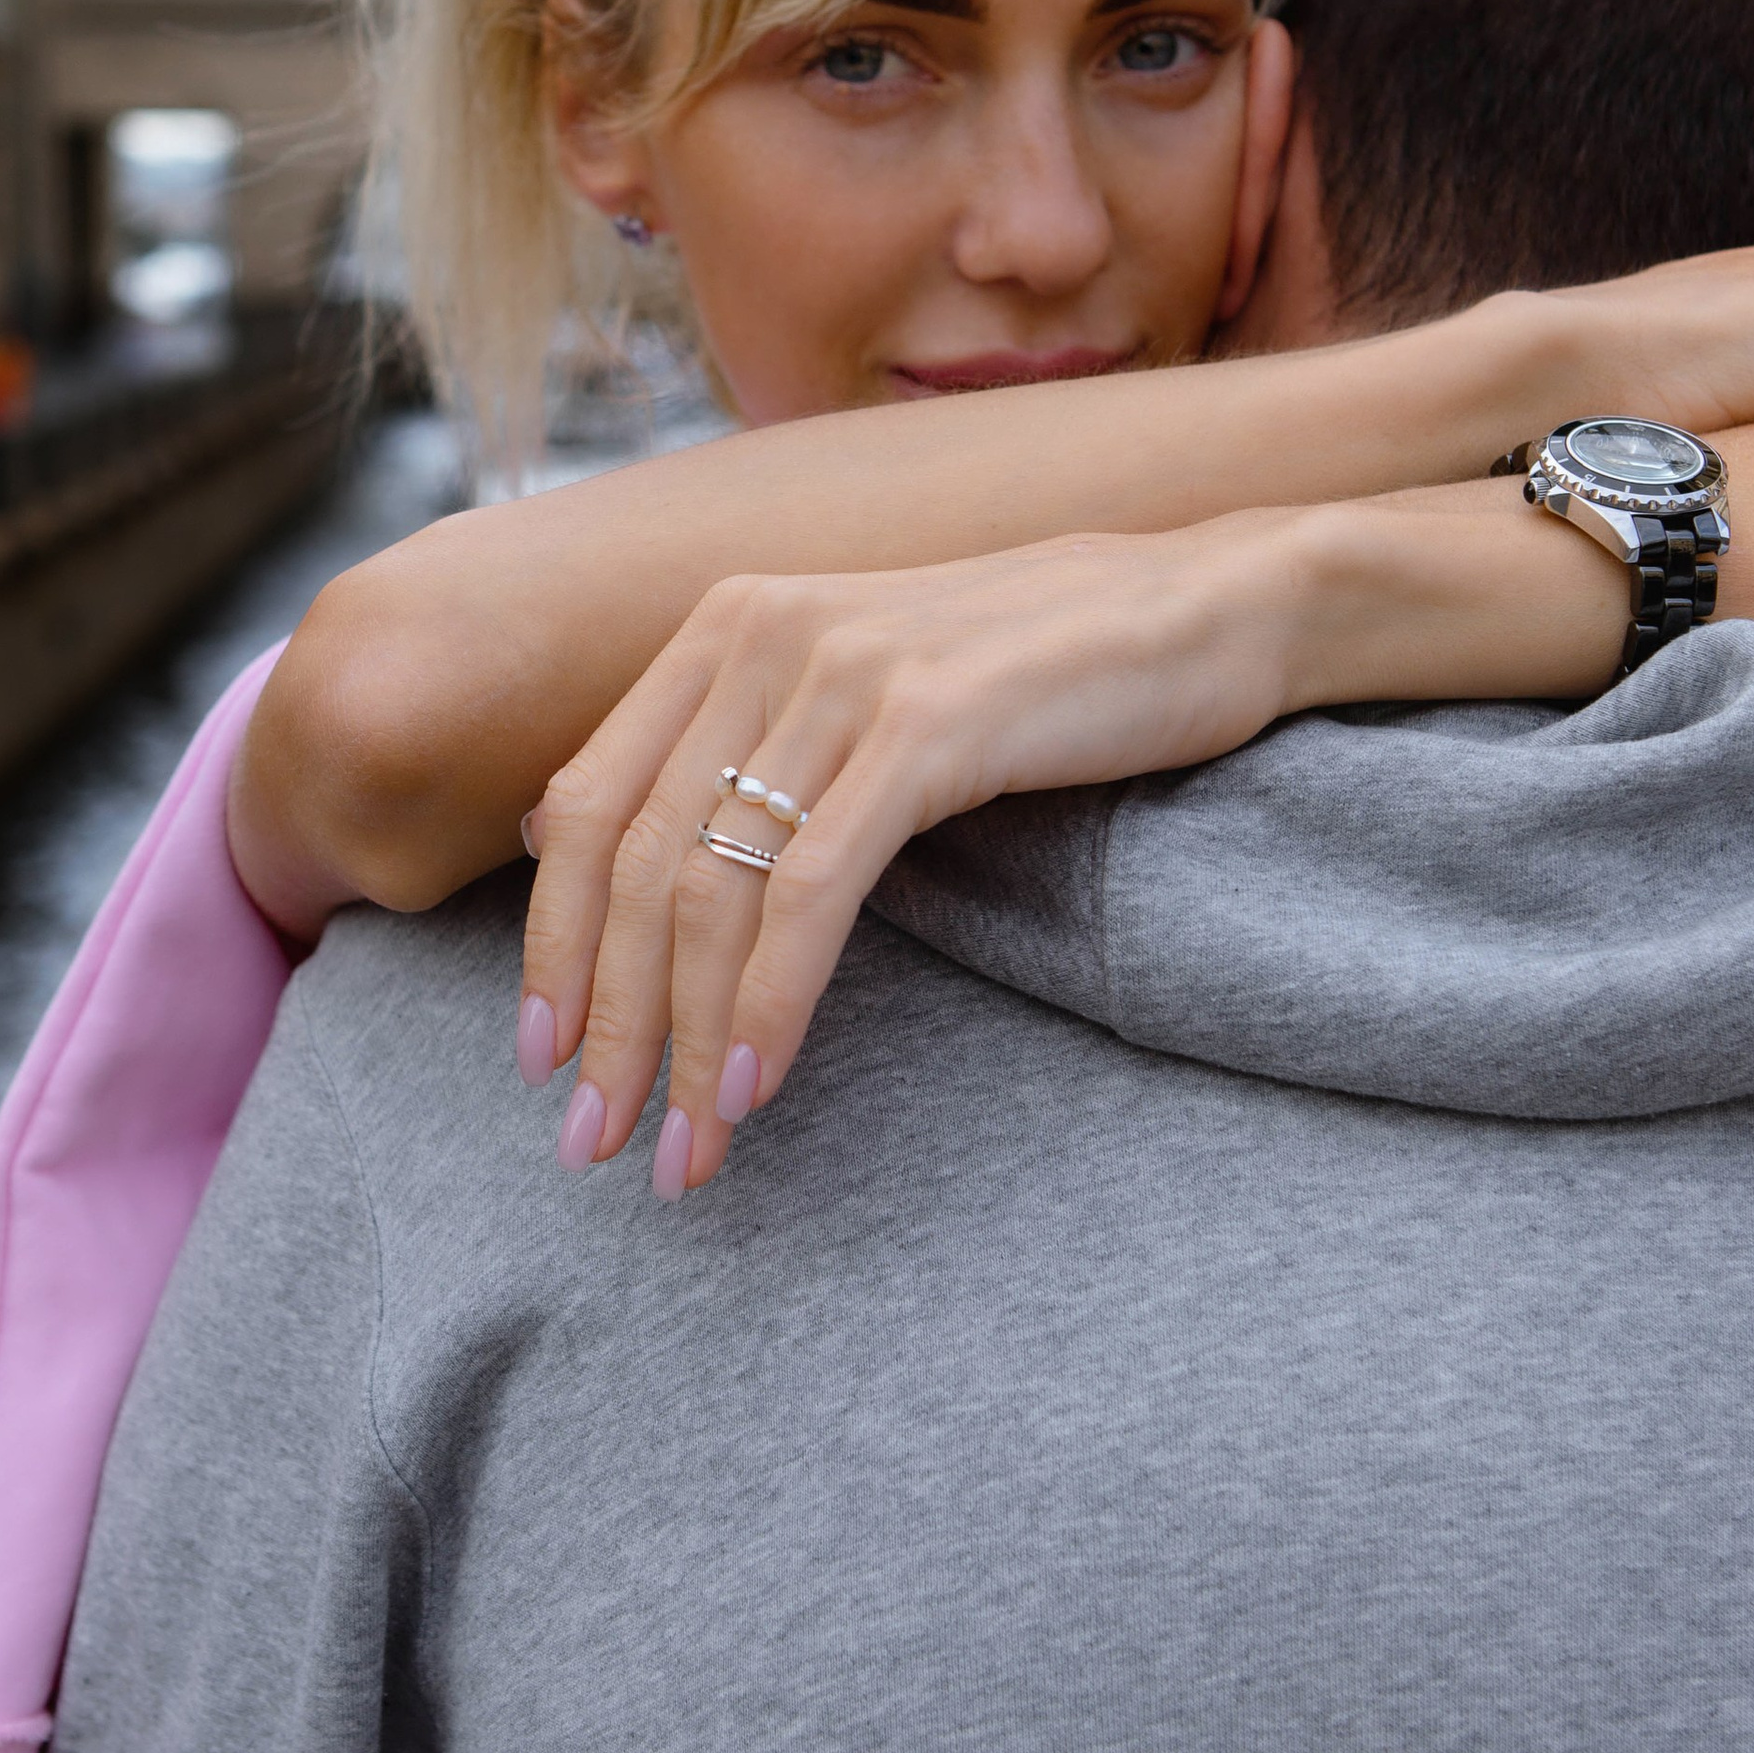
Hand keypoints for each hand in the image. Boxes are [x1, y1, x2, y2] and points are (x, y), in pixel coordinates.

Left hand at [514, 523, 1312, 1194]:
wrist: (1209, 604)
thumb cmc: (1035, 675)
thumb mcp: (855, 694)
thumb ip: (731, 751)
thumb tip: (565, 840)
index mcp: (726, 628)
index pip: (585, 804)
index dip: (551, 943)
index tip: (544, 1060)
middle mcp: (761, 632)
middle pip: (634, 862)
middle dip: (609, 1021)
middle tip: (597, 1142)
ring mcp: (842, 672)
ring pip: (711, 886)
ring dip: (685, 1039)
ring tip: (686, 1148)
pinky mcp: (924, 723)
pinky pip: (811, 890)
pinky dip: (771, 1000)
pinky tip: (758, 1083)